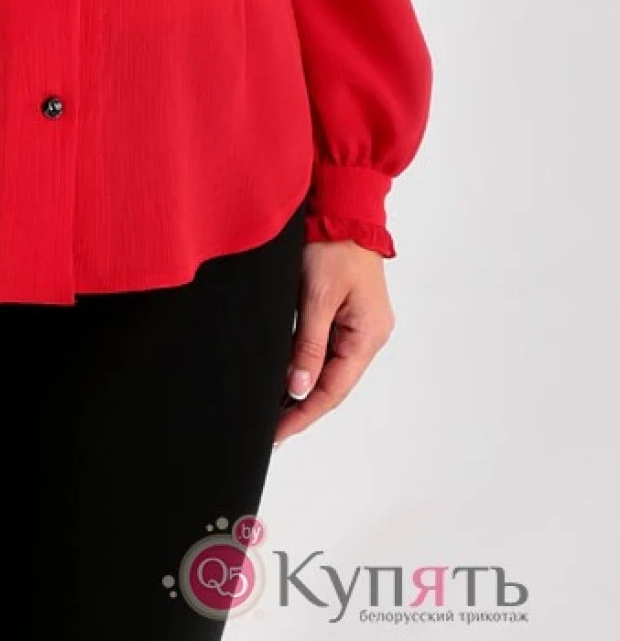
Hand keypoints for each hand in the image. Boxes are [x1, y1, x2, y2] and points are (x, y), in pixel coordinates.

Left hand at [272, 239, 394, 445]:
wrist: (342, 205)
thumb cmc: (333, 245)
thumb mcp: (317, 296)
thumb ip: (309, 344)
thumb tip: (299, 389)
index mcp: (368, 334)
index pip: (333, 390)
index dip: (303, 415)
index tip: (277, 435)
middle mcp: (369, 334)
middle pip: (334, 383)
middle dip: (303, 407)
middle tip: (270, 430)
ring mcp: (360, 323)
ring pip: (330, 368)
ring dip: (304, 388)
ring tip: (274, 411)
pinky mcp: (347, 310)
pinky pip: (328, 347)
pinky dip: (308, 364)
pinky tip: (289, 375)